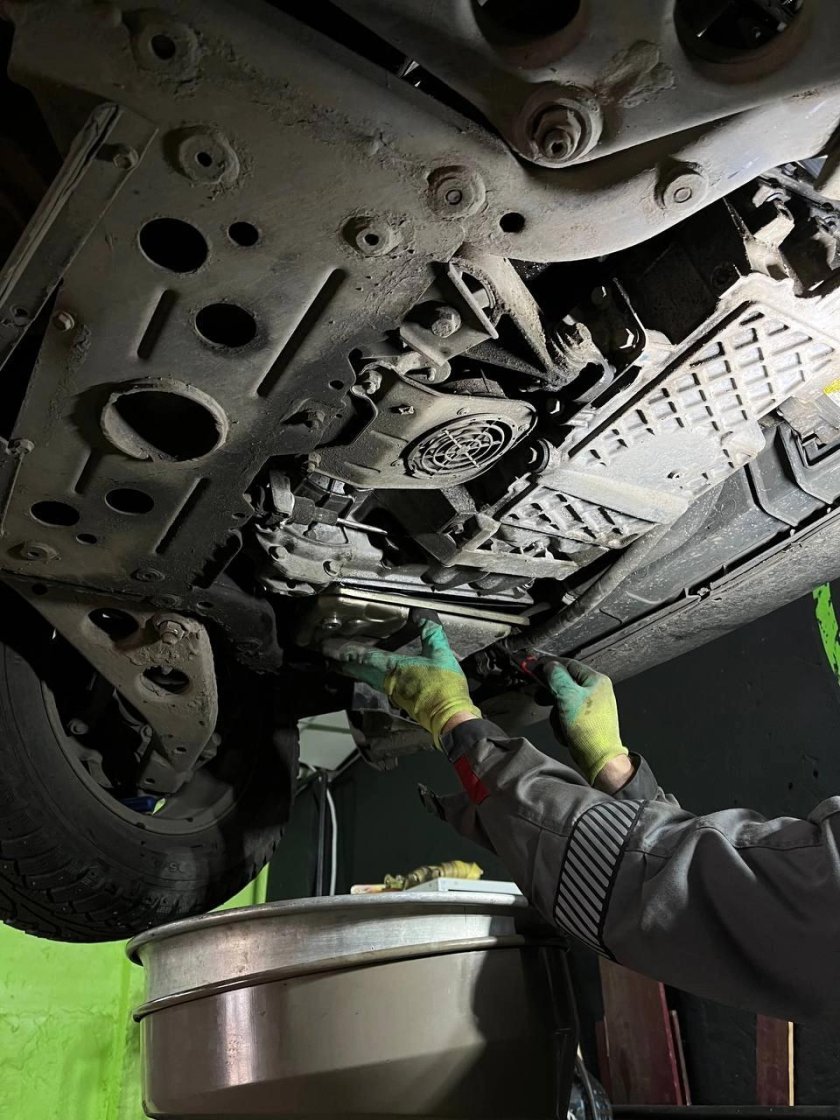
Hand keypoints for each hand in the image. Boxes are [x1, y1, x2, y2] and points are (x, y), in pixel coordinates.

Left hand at [333, 612, 480, 746]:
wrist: (450, 716)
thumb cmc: (444, 687)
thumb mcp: (440, 652)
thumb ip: (430, 632)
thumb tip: (421, 614)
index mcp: (394, 669)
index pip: (365, 658)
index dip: (348, 652)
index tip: (332, 650)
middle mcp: (389, 682)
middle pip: (362, 671)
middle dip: (347, 664)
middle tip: (333, 659)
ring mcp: (394, 693)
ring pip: (370, 679)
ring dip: (357, 672)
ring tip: (348, 666)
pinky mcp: (402, 700)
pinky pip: (380, 686)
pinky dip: (371, 678)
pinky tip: (374, 677)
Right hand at [538, 657, 628, 785]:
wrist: (599, 758)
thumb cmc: (589, 729)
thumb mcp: (567, 696)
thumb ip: (556, 677)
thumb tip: (549, 666)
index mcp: (596, 680)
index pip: (568, 664)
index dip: (549, 666)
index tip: (534, 668)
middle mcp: (596, 691)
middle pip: (564, 683)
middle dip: (551, 694)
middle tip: (541, 697)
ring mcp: (591, 707)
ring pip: (563, 701)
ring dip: (556, 712)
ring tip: (559, 721)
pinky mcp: (586, 721)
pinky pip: (567, 715)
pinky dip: (562, 723)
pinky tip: (565, 730)